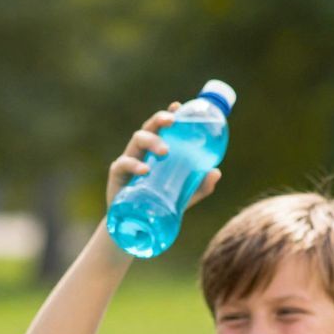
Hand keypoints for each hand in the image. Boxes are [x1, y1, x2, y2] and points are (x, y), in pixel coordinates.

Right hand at [106, 105, 221, 211]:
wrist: (138, 227)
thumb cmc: (161, 204)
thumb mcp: (185, 196)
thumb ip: (200, 185)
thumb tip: (216, 172)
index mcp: (157, 150)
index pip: (163, 127)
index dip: (170, 114)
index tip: (178, 107)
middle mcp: (143, 151)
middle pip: (149, 127)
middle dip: (159, 120)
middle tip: (172, 121)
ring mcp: (129, 161)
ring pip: (137, 141)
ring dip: (151, 141)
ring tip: (165, 152)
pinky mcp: (117, 176)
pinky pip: (123, 164)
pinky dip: (134, 165)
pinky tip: (145, 170)